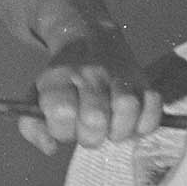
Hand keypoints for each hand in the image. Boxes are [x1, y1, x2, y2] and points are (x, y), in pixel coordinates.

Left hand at [17, 35, 162, 154]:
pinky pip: (153, 106)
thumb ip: (32, 127)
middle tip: (89, 131)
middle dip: (91, 137)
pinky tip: (131, 122)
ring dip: (120, 131)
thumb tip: (50, 148)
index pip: (61, 113)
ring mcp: (118, 76)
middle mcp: (89, 75)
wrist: (89, 38)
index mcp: (58, 79)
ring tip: (112, 128)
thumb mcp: (36, 97)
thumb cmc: (62, 81)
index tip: (64, 126)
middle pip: (95, 117)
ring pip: (127, 108)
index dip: (63, 130)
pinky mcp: (143, 79)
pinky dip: (145, 123)